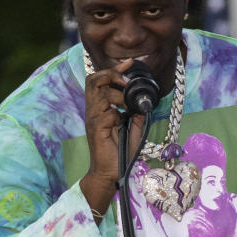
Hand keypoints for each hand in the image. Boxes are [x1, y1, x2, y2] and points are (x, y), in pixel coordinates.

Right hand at [82, 59, 147, 204]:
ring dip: (116, 92)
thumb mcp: (132, 129)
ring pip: (98, 91)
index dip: (113, 70)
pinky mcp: (98, 128)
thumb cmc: (120, 153)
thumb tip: (143, 102)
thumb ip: (135, 114)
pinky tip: (124, 117)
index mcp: (100, 108)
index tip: (129, 63)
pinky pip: (106, 110)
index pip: (99, 81)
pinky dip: (118, 109)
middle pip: (93, 80)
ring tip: (127, 103)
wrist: (112, 173)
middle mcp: (94, 111)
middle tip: (127, 81)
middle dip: (111, 74)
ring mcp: (94, 118)